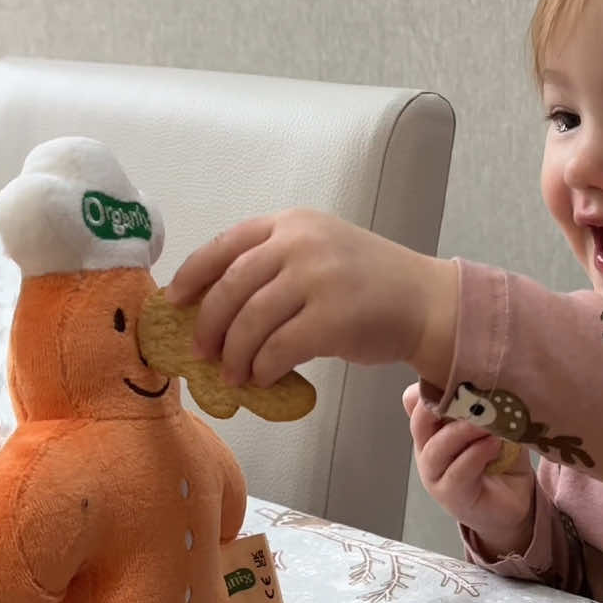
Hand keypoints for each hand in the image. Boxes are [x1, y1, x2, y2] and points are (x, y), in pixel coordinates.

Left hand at [166, 210, 457, 387]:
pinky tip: (262, 379)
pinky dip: (262, 368)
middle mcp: (299, 244)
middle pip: (230, 287)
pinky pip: (278, 349)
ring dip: (234, 354)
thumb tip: (217, 308)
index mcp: (290, 224)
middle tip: (201, 351)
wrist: (427, 303)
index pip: (224, 245)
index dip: (192, 275)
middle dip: (209, 325)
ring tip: (233, 374)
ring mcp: (317, 279)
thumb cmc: (372, 284)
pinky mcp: (332, 319)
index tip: (174, 301)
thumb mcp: (321, 251)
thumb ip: (275, 265)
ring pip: (250, 321)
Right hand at [403, 384, 534, 556]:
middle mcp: (428, 448)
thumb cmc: (501, 460)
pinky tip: (494, 444)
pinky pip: (457, 472)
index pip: (414, 400)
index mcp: (434, 427)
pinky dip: (476, 455)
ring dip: (462, 431)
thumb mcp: (496, 424)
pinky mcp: (451, 495)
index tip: (457, 368)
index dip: (430, 384)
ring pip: (436, 448)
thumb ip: (488, 405)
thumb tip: (497, 375)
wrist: (514, 504)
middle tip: (470, 391)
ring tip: (487, 421)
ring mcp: (435, 474)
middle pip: (419, 420)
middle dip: (442, 403)